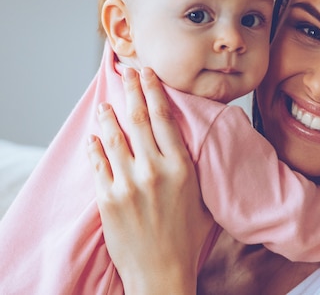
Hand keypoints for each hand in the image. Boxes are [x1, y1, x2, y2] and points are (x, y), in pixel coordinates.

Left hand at [87, 67, 212, 294]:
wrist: (162, 271)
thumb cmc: (187, 235)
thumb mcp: (201, 196)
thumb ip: (193, 166)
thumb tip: (188, 139)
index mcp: (181, 167)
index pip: (164, 118)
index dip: (154, 91)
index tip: (147, 74)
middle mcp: (155, 170)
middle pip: (138, 119)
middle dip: (131, 90)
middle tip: (126, 72)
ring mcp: (129, 184)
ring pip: (114, 137)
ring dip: (108, 116)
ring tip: (104, 105)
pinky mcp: (108, 199)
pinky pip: (98, 164)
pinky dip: (94, 147)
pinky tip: (93, 137)